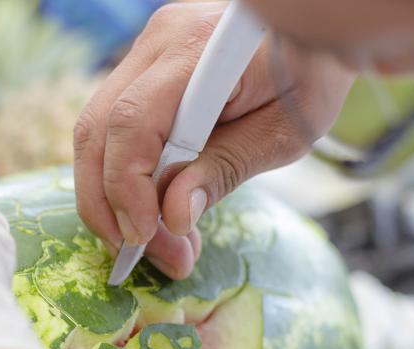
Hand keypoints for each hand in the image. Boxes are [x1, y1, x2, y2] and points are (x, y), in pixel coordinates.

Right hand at [74, 1, 352, 278]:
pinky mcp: (143, 70)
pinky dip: (124, 178)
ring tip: (154, 244)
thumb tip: (173, 216)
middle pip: (97, 130)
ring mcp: (145, 53)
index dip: (126, 188)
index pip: (131, 123)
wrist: (317, 29)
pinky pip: (114, 130)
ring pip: (96, 133)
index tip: (143, 237)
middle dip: (106, 204)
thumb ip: (224, 171)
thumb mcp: (282, 133)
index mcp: (196, 52)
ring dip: (112, 198)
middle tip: (139, 255)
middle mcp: (158, 43)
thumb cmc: (310, 75)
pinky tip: (154, 214)